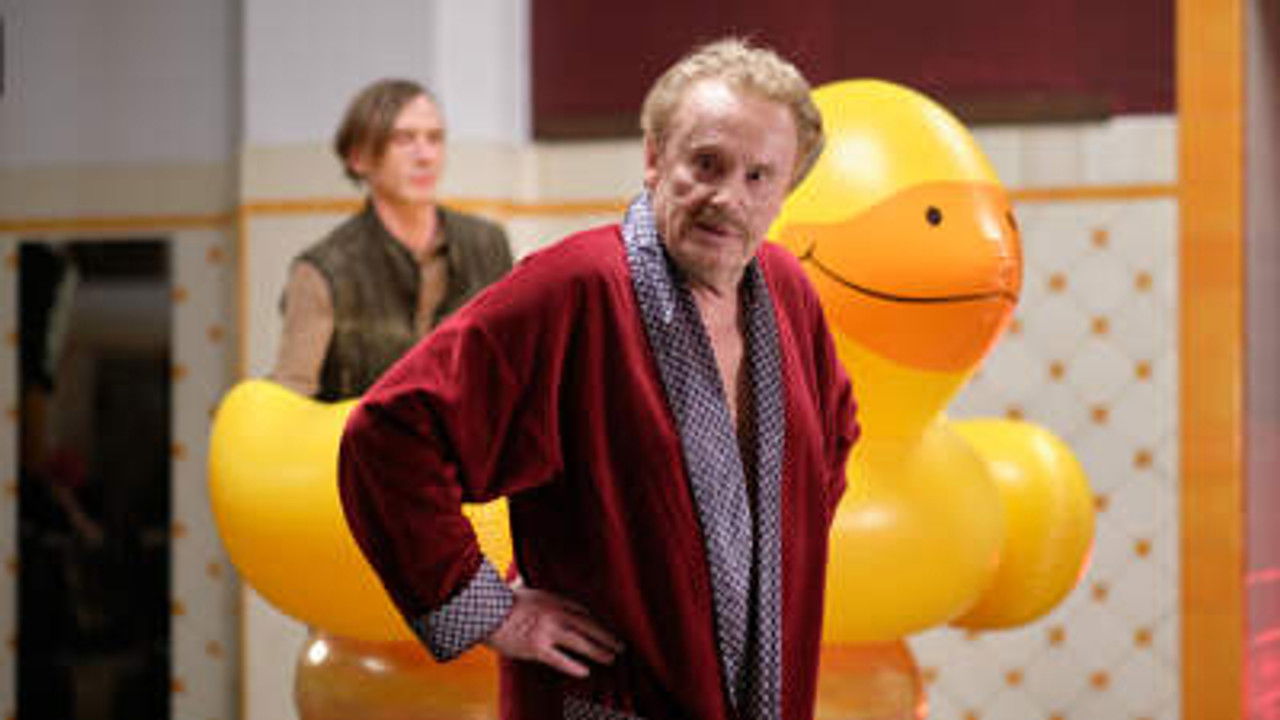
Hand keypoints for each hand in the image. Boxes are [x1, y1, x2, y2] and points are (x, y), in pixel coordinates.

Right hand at [484, 585, 623, 676]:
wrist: (484, 610)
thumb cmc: (498, 600)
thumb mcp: (517, 587)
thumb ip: (523, 583)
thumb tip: (517, 575)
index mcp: (552, 598)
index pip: (581, 611)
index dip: (595, 622)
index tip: (603, 629)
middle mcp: (555, 613)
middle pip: (588, 626)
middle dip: (606, 636)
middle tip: (620, 645)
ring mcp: (547, 631)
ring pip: (581, 642)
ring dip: (598, 651)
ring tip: (611, 658)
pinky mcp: (537, 647)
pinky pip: (561, 659)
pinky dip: (574, 666)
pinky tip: (585, 672)